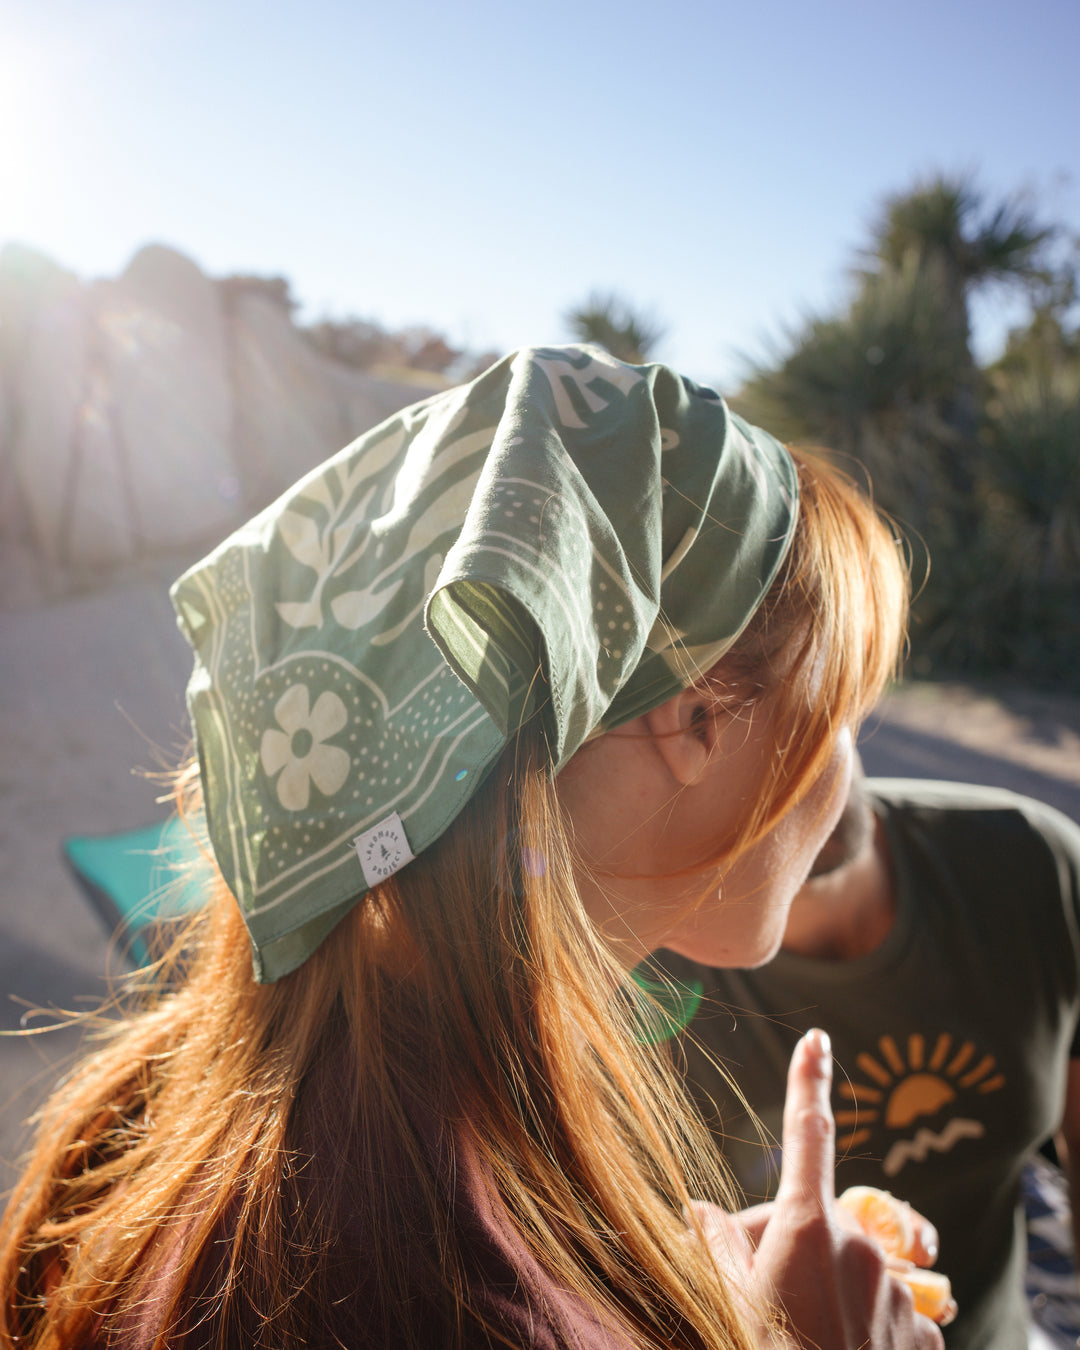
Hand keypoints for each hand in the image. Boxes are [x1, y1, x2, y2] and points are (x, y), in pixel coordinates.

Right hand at [694, 1030, 944, 1347]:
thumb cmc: (766, 1349)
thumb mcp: (730, 1301)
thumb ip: (717, 1242)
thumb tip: (693, 1208)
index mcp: (807, 1225)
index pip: (806, 1134)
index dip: (810, 1082)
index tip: (818, 1040)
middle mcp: (857, 1243)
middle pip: (819, 1222)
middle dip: (790, 1243)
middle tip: (760, 1287)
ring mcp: (893, 1284)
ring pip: (854, 1266)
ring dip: (830, 1287)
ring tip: (805, 1328)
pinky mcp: (919, 1326)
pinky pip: (889, 1306)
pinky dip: (867, 1321)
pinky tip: (842, 1347)